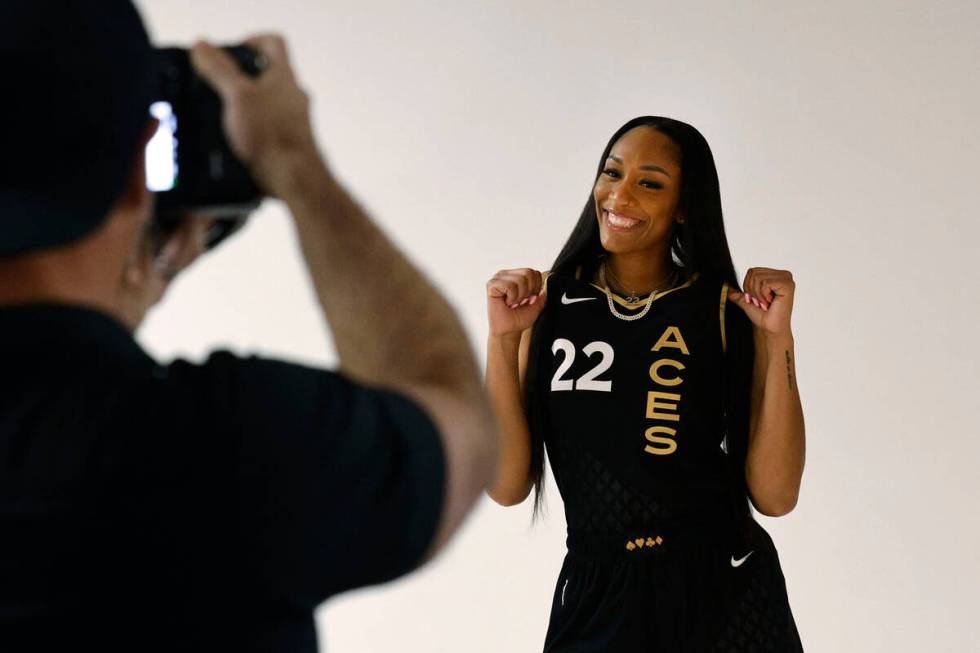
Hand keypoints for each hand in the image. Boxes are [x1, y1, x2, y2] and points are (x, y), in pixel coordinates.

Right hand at [190, 34, 318, 199]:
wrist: (293, 180)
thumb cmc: (273, 137)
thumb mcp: (237, 97)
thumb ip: (219, 69)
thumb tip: (201, 46)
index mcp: (285, 77)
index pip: (274, 43)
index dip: (252, 41)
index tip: (232, 52)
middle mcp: (294, 96)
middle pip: (268, 74)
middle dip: (241, 77)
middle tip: (219, 85)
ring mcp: (294, 121)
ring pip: (267, 103)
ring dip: (245, 105)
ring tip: (221, 114)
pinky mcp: (288, 143)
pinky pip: (268, 128)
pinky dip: (251, 129)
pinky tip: (234, 140)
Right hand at [487, 268, 546, 336]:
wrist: (509, 331)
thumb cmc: (519, 318)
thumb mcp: (537, 304)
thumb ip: (544, 291)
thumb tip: (549, 277)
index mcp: (515, 275)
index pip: (534, 272)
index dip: (535, 288)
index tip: (527, 300)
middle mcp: (506, 274)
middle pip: (528, 272)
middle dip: (528, 291)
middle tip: (519, 302)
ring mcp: (498, 278)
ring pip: (520, 279)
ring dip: (519, 296)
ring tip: (512, 303)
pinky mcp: (491, 284)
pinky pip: (510, 286)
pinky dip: (512, 297)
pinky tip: (506, 303)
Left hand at [727, 267, 794, 336]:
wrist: (770, 328)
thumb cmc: (762, 316)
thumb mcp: (747, 302)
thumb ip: (738, 294)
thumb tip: (726, 287)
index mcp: (776, 275)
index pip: (752, 271)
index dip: (748, 286)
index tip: (756, 299)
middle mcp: (784, 274)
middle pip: (754, 272)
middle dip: (752, 290)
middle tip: (761, 302)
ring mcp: (787, 279)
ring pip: (758, 278)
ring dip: (758, 294)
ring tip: (766, 303)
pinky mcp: (788, 285)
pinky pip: (765, 283)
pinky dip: (763, 295)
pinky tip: (771, 302)